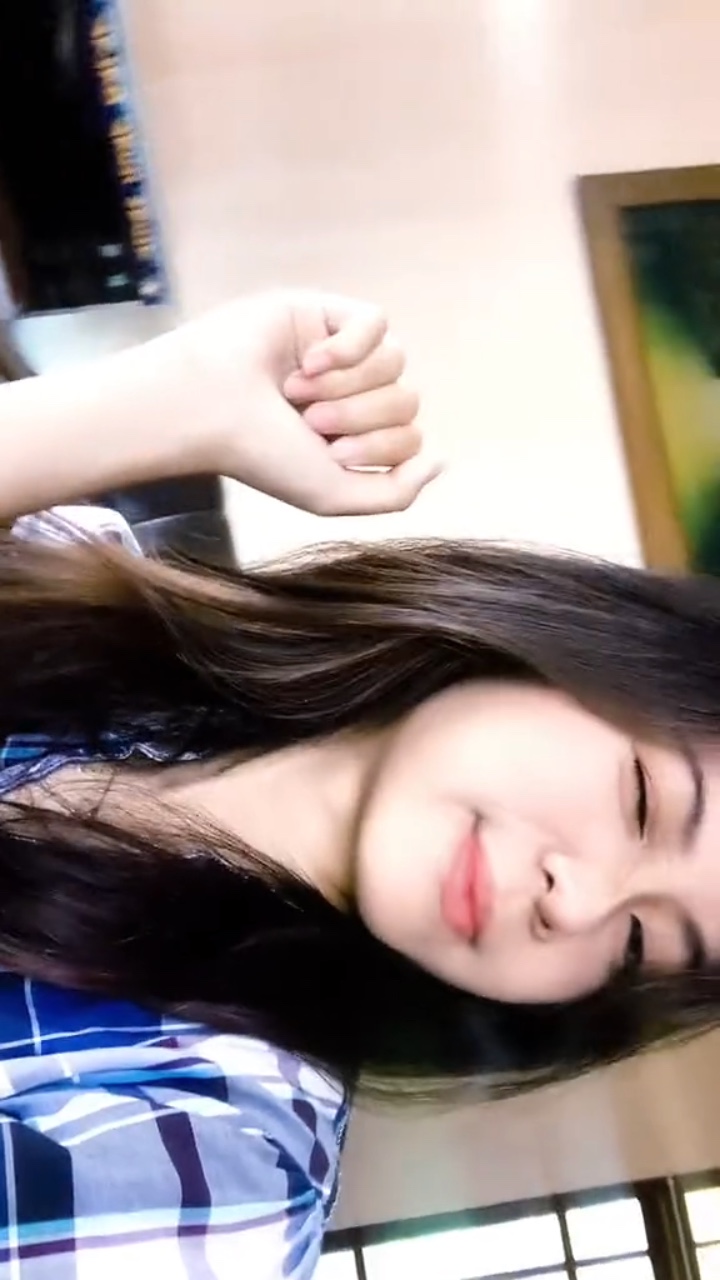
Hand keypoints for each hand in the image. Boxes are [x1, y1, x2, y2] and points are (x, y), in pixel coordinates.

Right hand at [173, 290, 442, 515]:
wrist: (207, 408)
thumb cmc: (261, 455)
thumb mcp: (333, 495)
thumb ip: (395, 494)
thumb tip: (442, 459)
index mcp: (356, 436)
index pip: (411, 437)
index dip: (378, 446)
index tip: (327, 450)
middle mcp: (353, 395)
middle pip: (407, 400)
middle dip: (359, 416)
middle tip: (307, 420)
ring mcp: (341, 353)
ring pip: (395, 362)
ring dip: (347, 385)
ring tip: (298, 392)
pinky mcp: (325, 313)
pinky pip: (376, 322)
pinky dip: (350, 347)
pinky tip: (311, 361)